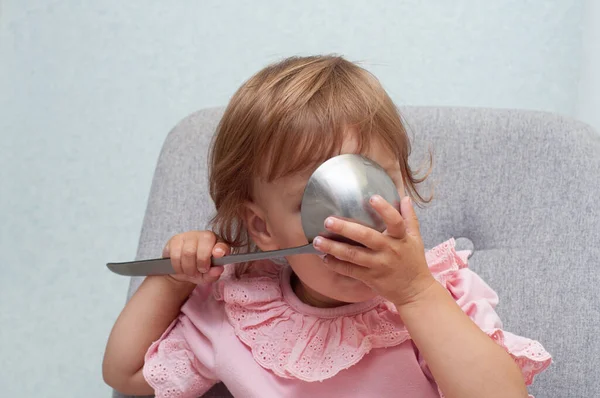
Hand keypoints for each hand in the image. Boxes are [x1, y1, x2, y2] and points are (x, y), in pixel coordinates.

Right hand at [162, 230, 228, 284]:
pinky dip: (178, 266)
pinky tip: (180, 268)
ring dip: (188, 268)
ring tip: (190, 272)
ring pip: (188, 252)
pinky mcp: (175, 240)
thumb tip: (218, 270)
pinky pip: (176, 254)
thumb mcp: (207, 275)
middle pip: (203, 248)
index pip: (221, 244)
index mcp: (217, 243)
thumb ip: (213, 274)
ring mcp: (189, 236)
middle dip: (201, 264)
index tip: (218, 255)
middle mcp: (204, 236)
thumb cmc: (198, 270)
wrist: (181, 269)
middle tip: (200, 272)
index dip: (220, 249)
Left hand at [312, 195, 435, 306]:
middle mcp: (389, 250)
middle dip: (346, 229)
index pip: (395, 221)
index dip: (385, 209)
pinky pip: (350, 270)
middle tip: (327, 221)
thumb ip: (409, 218)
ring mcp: (379, 265)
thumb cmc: (413, 261)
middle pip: (366, 237)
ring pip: (353, 255)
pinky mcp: (371, 278)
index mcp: (401, 238)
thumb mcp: (416, 238)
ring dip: (333, 248)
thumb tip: (405, 198)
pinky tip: (324, 258)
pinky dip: (336, 265)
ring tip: (317, 241)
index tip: (372, 198)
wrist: (415, 291)